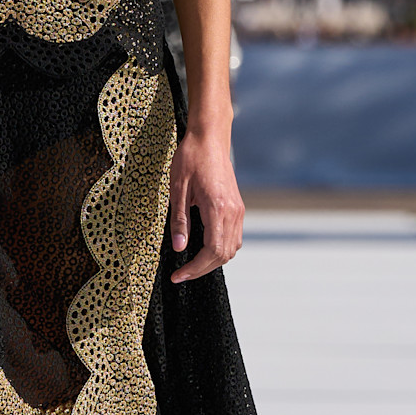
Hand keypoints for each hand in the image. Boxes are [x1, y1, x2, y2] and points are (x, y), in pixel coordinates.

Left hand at [168, 128, 243, 279]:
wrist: (210, 138)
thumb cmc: (191, 158)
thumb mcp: (177, 188)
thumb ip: (179, 220)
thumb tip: (179, 248)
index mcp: (217, 207)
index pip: (212, 251)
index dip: (195, 269)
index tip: (179, 276)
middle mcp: (232, 212)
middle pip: (223, 255)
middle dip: (202, 269)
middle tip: (181, 274)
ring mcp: (238, 210)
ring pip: (232, 248)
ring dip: (213, 261)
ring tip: (191, 265)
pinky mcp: (237, 207)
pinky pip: (234, 237)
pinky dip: (221, 249)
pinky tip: (205, 248)